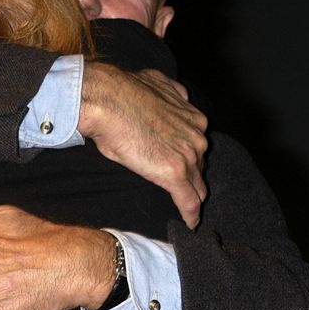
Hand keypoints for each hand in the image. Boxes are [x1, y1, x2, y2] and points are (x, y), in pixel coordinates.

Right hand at [79, 63, 207, 227]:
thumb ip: (170, 93)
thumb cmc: (122, 92)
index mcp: (193, 117)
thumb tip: (170, 93)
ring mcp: (188, 156)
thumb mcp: (156, 84)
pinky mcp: (175, 174)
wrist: (107, 100)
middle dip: (192, 177)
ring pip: (198, 186)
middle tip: (180, 188)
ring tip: (186, 211)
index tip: (181, 164)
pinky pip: (188, 202)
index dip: (189, 157)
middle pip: (200, 166)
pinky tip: (189, 225)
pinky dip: (190, 216)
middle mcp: (197, 136)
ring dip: (192, 197)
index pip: (197, 146)